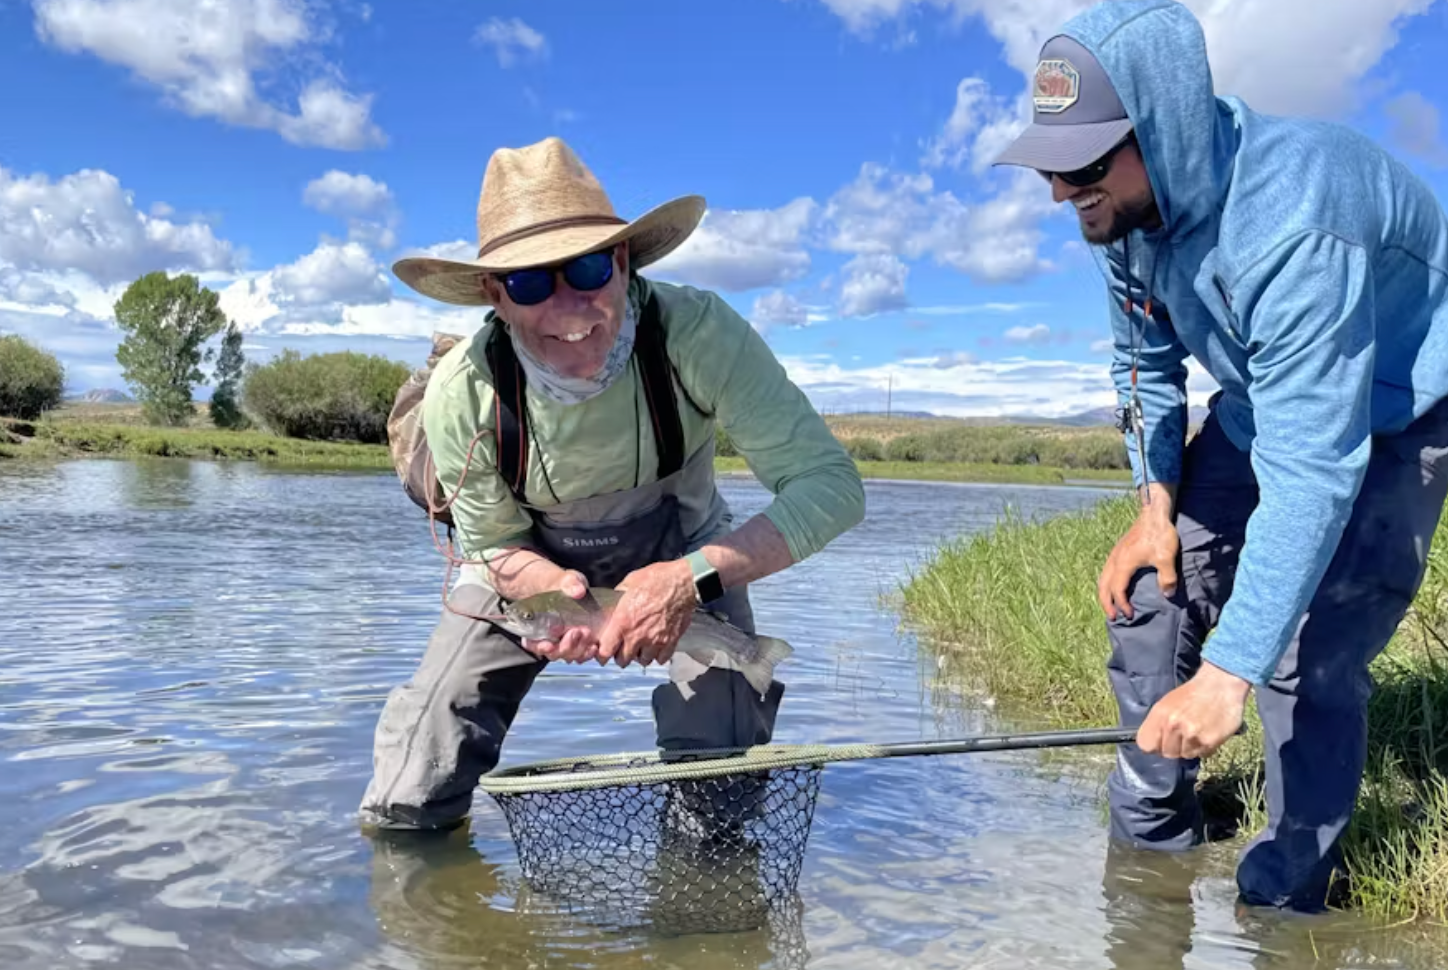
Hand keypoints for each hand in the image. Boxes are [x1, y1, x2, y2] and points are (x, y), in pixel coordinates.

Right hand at [523, 569, 599, 663]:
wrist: (575, 589)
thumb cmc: (563, 584)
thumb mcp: (565, 579)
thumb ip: (569, 583)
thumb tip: (578, 591)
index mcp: (537, 625)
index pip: (532, 643)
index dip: (539, 647)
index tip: (549, 645)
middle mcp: (550, 639)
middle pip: (554, 653)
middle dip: (565, 646)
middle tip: (576, 632)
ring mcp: (565, 643)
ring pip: (568, 656)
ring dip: (578, 650)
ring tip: (588, 636)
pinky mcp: (580, 644)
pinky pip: (582, 654)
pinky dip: (587, 653)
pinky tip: (594, 646)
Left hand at [597, 559, 696, 668]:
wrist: (683, 582)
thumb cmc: (657, 579)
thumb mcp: (629, 582)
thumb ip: (618, 597)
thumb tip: (612, 602)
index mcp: (623, 621)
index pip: (606, 651)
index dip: (602, 654)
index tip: (603, 653)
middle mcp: (637, 635)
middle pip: (623, 660)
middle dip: (621, 656)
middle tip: (622, 649)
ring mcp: (655, 641)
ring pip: (642, 661)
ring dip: (640, 656)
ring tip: (640, 647)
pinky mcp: (671, 642)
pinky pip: (661, 659)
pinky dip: (657, 656)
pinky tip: (656, 647)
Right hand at [1098, 503, 1179, 619]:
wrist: (1154, 513)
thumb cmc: (1159, 534)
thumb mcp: (1166, 558)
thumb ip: (1167, 578)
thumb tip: (1167, 595)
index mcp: (1123, 564)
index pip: (1117, 590)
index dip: (1122, 605)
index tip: (1131, 615)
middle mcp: (1115, 560)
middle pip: (1103, 586)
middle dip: (1106, 603)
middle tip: (1112, 617)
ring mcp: (1115, 554)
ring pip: (1103, 578)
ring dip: (1105, 594)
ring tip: (1110, 605)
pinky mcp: (1119, 551)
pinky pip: (1107, 571)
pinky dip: (1107, 583)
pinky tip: (1115, 585)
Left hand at [1136, 661, 1249, 759]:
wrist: (1221, 685)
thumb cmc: (1192, 694)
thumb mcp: (1167, 703)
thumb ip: (1157, 724)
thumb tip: (1152, 745)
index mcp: (1160, 714)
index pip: (1146, 744)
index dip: (1154, 746)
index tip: (1161, 742)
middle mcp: (1173, 725)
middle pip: (1166, 753)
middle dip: (1174, 747)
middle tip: (1184, 734)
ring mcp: (1191, 734)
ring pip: (1185, 755)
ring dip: (1190, 747)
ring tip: (1198, 731)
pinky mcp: (1209, 741)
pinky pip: (1201, 754)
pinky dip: (1204, 747)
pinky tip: (1207, 733)